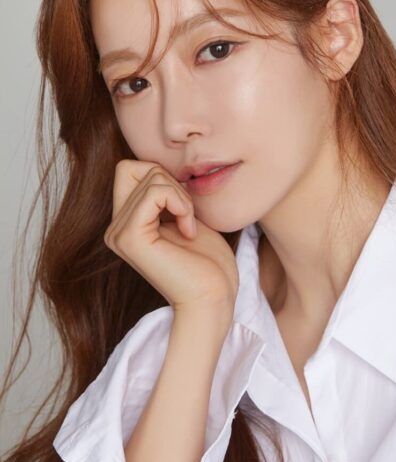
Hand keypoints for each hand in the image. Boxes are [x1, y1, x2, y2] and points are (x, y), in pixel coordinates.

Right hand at [104, 160, 238, 315]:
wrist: (213, 298)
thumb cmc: (207, 262)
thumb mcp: (184, 215)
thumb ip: (166, 193)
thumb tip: (156, 164)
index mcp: (125, 223)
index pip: (130, 168)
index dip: (161, 177)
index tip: (183, 207)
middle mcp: (115, 228)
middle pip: (134, 167)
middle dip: (170, 182)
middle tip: (187, 214)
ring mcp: (119, 234)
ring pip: (150, 178)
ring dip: (181, 197)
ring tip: (190, 226)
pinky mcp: (130, 238)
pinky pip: (155, 193)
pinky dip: (180, 204)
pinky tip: (189, 231)